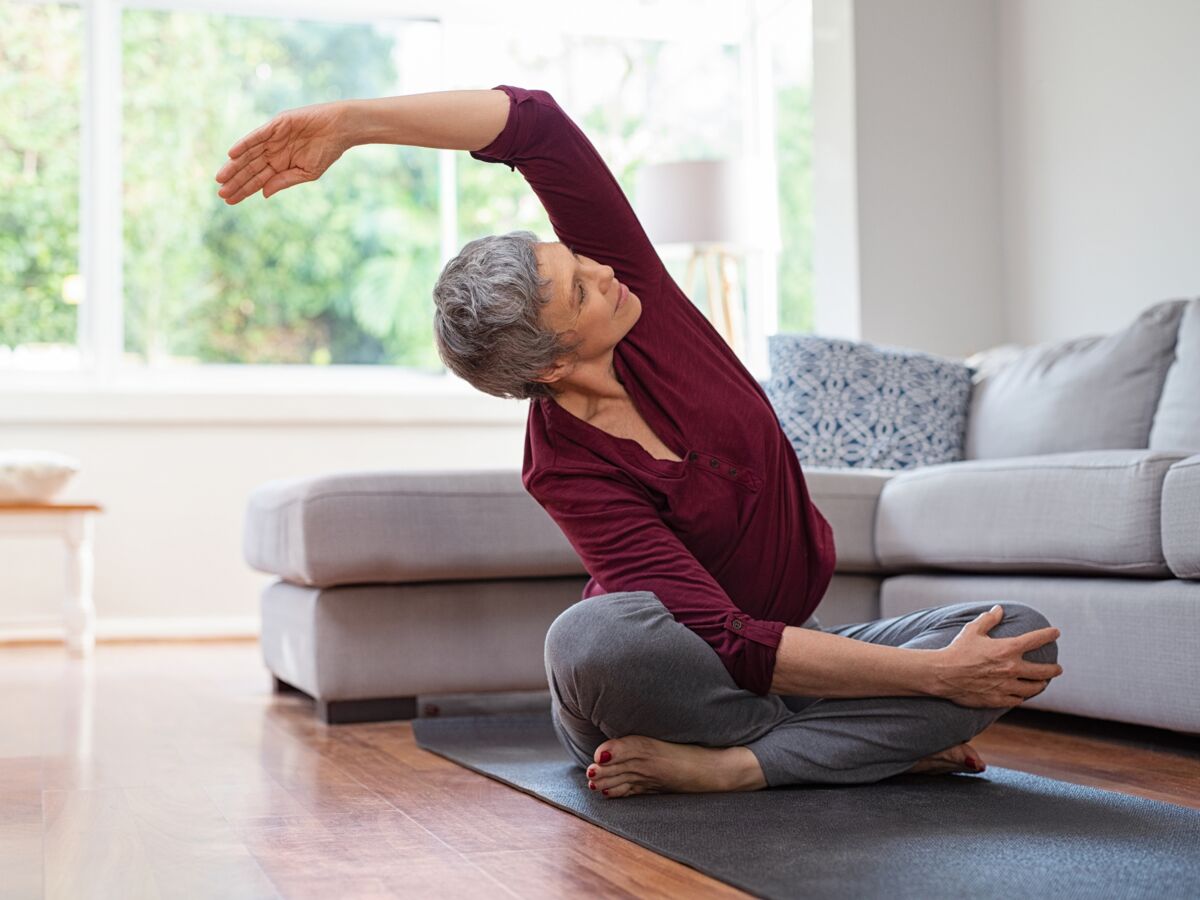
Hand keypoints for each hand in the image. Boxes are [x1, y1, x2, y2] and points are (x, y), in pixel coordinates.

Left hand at [215, 101, 350, 203]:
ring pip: (249, 154)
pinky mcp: (276, 125)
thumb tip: (263, 194)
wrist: (340, 129)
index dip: (243, 190)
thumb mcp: (307, 173)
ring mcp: (273, 138)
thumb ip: (284, 181)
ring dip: (234, 165)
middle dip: (235, 180)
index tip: (229, 200)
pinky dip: (244, 144)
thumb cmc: (327, 151)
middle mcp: (273, 152)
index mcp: (280, 165)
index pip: (257, 180)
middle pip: (249, 168)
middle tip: (220, 193)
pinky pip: (256, 136)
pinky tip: (232, 154)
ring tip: (220, 178)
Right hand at [930, 605, 1062, 707]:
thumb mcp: (972, 630)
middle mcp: (1012, 669)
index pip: (1035, 640)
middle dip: (1053, 669)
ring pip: (1033, 688)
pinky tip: (1022, 694)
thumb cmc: (958, 650)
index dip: (1048, 634)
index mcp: (1007, 649)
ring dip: (1040, 685)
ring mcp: (1007, 686)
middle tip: (1057, 668)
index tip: (1055, 633)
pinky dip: (1022, 696)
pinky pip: (1017, 699)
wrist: (944, 674)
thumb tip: (999, 609)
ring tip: (1042, 683)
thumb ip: (988, 619)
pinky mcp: (998, 699)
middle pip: (1043, 671)